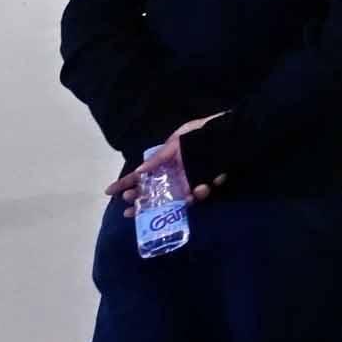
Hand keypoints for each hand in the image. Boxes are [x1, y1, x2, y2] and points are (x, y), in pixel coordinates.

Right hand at [103, 112, 228, 201]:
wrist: (232, 132)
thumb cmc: (202, 132)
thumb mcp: (177, 140)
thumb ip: (160, 157)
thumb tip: (140, 170)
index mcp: (166, 161)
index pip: (140, 174)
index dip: (125, 183)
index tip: (109, 192)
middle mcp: (175, 174)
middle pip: (153, 192)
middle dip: (140, 202)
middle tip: (129, 210)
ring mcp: (190, 180)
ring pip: (175, 200)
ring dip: (170, 203)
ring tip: (177, 196)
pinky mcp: (206, 183)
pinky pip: (198, 195)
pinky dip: (197, 194)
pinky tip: (200, 188)